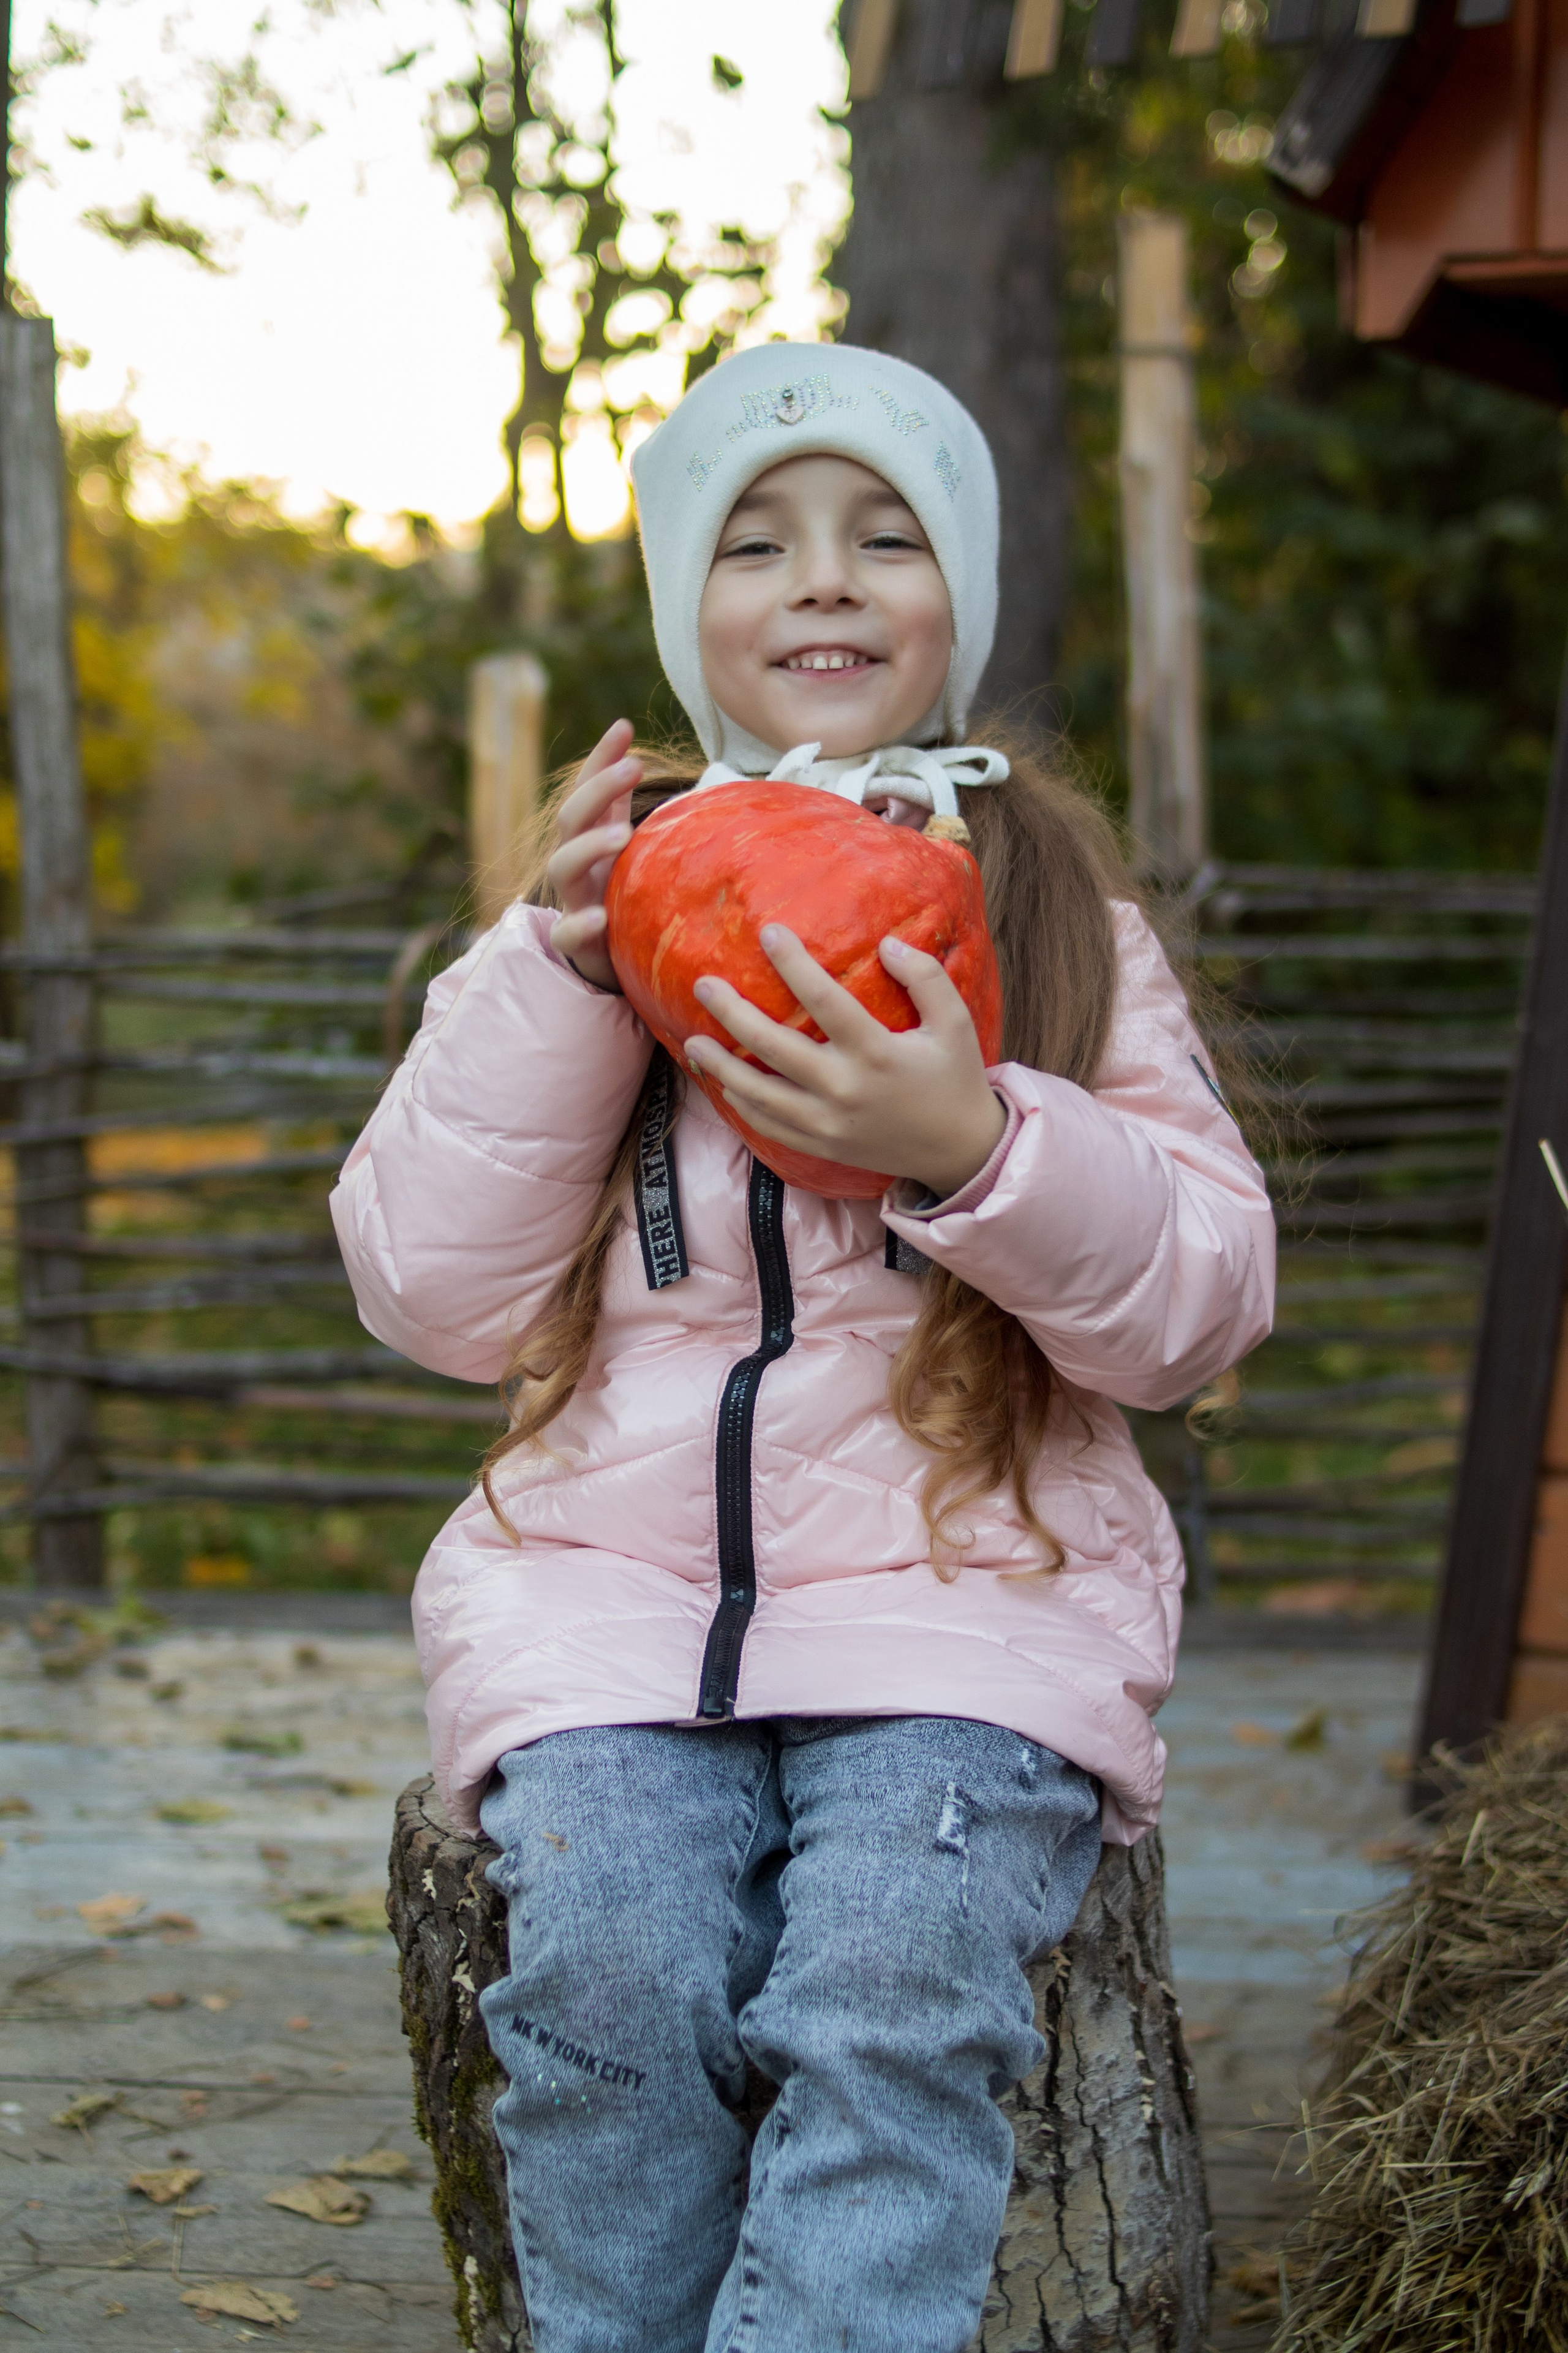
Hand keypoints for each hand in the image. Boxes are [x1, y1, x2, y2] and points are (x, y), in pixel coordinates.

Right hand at [547, 718, 641, 991]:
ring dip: (590, 846)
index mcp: (592, 836)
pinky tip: (600, 916)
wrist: (610, 960)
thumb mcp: (631, 851)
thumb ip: (633, 812)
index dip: (601, 758)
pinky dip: (580, 923)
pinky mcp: (573, 943)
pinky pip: (566, 933)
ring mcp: (571, 900)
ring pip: (562, 866)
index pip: (590, 789)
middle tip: (634, 768)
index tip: (625, 727)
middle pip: (571, 818)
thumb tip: (650, 760)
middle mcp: (576, 862)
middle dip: (597, 789)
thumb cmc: (622, 895)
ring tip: (623, 835)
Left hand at [686, 925, 1005, 1197]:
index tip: (768, 933)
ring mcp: (828, 1123)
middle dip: (732, 1013)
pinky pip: (769, 1127)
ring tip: (692, 1041)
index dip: (793, 964)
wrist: (958, 1151)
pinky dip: (741, 1105)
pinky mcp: (822, 1147)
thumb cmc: (955, 1078)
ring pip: (759, 1093)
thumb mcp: (955, 1023)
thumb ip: (927, 978)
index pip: (824, 1000)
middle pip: (773, 1046)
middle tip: (704, 985)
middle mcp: (845, 1089)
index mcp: (877, 1053)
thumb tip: (887, 944)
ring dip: (720, 1066)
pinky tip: (723, 1084)